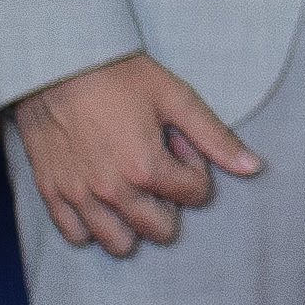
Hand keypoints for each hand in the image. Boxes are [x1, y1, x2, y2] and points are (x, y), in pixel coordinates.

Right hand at [10, 51, 262, 257]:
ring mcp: (79, 196)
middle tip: (160, 173)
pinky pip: (76, 236)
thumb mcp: (175, 96)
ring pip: (119, 244)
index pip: (195, 196)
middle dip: (171, 206)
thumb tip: (253, 168)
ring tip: (133, 192)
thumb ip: (215, 137)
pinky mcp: (51, 193)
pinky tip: (101, 200)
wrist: (57, 61)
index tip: (181, 149)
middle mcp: (112, 191)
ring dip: (134, 225)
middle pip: (161, 230)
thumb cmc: (118, 74)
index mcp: (147, 168)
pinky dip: (92, 226)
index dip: (195, 171)